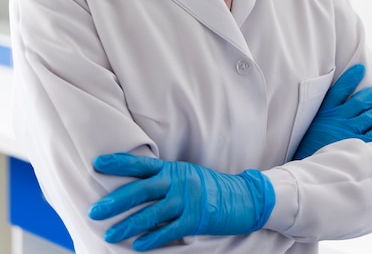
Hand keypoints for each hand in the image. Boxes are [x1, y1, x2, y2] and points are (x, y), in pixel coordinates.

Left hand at [89, 154, 274, 250]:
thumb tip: (134, 188)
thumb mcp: (185, 175)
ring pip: (152, 213)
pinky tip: (138, 246)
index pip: (141, 163)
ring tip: (110, 234)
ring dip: (129, 225)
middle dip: (115, 201)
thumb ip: (163, 179)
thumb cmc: (207, 187)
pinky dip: (153, 239)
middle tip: (94, 210)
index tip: (97, 163)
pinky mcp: (196, 218)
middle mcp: (177, 181)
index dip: (119, 162)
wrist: (241, 197)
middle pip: (141, 190)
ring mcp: (187, 199)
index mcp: (172, 168)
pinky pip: (170, 230)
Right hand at [293, 64, 371, 159]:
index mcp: (325, 111)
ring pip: (370, 116)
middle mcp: (338, 119)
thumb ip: (322, 114)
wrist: (307, 167)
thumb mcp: (309, 124)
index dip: (351, 77)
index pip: (339, 89)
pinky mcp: (355, 145)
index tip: (361, 68)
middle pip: (360, 101)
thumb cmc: (307, 146)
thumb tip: (335, 104)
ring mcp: (348, 131)